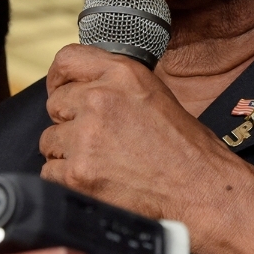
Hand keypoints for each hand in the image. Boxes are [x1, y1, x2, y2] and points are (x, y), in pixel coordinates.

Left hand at [39, 44, 253, 253]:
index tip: (62, 91)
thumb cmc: (185, 149)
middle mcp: (100, 99)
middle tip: (98, 141)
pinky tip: (99, 182)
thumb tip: (77, 86)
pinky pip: (50, 172)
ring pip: (50, 140)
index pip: (66, 60)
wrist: (203, 192)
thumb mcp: (154, 93)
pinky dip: (68, 181)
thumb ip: (114, 84)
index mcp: (122, 73)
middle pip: (55, 104)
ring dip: (69, 153)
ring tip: (104, 164)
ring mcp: (86, 137)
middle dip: (70, 122)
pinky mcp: (78, 174)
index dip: (60, 79)